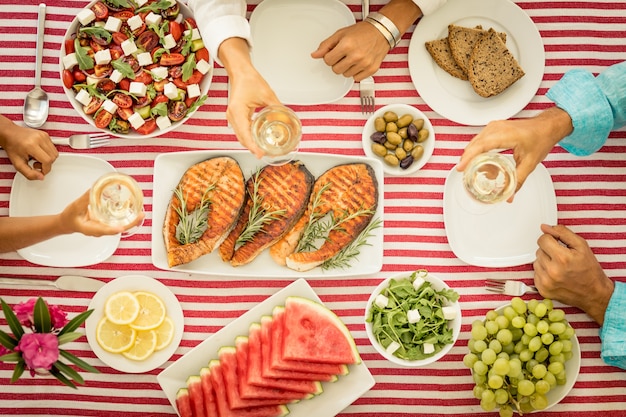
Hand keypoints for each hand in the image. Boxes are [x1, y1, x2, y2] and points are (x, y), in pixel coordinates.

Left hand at [0, 116, 57, 179]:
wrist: (10, 134)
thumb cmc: (12, 146)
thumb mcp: (17, 164)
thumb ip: (29, 174)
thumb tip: (41, 177)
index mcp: (31, 145)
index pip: (47, 160)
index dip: (45, 169)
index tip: (41, 171)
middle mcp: (39, 139)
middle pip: (53, 157)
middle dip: (46, 164)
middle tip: (36, 164)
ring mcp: (43, 136)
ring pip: (55, 153)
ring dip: (48, 159)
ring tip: (37, 158)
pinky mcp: (46, 135)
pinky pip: (53, 148)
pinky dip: (48, 153)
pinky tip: (39, 153)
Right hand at [59, 191, 144, 236]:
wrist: (67, 223)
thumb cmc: (70, 218)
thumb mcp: (75, 207)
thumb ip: (84, 199)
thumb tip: (93, 189)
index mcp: (91, 229)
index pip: (104, 230)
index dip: (113, 229)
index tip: (121, 227)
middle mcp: (100, 230)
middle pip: (117, 229)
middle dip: (130, 223)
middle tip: (140, 216)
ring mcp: (105, 227)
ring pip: (120, 226)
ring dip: (131, 220)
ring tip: (141, 214)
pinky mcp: (107, 224)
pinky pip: (118, 222)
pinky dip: (126, 217)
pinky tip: (133, 211)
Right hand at [218, 38, 280, 157]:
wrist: (241, 72)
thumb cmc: (249, 80)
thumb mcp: (267, 94)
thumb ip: (277, 108)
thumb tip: (288, 119)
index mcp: (238, 111)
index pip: (244, 134)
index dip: (253, 146)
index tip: (261, 154)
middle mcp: (232, 116)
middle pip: (242, 138)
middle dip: (253, 148)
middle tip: (266, 154)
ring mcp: (232, 117)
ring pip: (241, 136)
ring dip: (251, 144)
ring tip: (263, 150)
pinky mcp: (235, 117)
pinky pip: (241, 131)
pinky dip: (249, 138)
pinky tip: (258, 141)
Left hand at [311, 22, 388, 80]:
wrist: (381, 31)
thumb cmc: (362, 31)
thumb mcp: (341, 34)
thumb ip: (326, 45)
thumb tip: (315, 55)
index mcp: (346, 45)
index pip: (327, 60)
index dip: (329, 56)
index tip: (335, 53)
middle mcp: (356, 55)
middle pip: (335, 70)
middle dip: (337, 63)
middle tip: (344, 55)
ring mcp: (364, 64)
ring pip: (345, 75)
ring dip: (347, 68)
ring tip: (353, 57)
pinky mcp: (371, 69)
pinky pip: (356, 78)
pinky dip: (356, 72)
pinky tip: (359, 63)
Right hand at [457, 107, 572, 196]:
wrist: (547, 126)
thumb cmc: (541, 138)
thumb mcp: (530, 163)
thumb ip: (518, 180)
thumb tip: (510, 195)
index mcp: (507, 135)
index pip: (481, 145)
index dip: (469, 157)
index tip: (461, 167)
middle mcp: (498, 128)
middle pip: (475, 143)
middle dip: (467, 158)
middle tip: (463, 172)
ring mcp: (495, 126)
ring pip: (475, 140)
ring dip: (471, 154)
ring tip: (469, 168)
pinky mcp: (495, 127)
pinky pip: (480, 138)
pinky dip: (476, 148)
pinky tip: (477, 158)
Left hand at [533, 224, 614, 324]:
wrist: (594, 294)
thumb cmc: (589, 270)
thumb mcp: (582, 246)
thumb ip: (562, 233)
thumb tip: (545, 227)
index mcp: (562, 258)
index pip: (542, 240)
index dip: (550, 239)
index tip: (556, 243)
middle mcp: (552, 271)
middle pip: (539, 251)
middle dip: (549, 251)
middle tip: (563, 258)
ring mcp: (546, 282)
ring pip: (536, 262)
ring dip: (545, 262)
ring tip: (560, 267)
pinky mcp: (542, 290)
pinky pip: (536, 274)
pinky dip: (544, 273)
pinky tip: (556, 275)